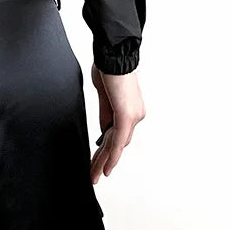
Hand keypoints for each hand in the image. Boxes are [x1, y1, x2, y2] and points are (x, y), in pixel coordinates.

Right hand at [89, 62, 145, 184]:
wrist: (113, 54)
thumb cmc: (107, 67)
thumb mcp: (104, 94)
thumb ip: (105, 113)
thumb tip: (103, 132)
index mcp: (131, 108)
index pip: (118, 134)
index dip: (108, 148)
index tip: (99, 159)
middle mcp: (136, 114)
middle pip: (118, 143)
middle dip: (105, 159)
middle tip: (95, 175)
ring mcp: (133, 116)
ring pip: (116, 145)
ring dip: (103, 161)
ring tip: (94, 176)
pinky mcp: (126, 116)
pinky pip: (118, 141)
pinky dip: (112, 156)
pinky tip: (106, 169)